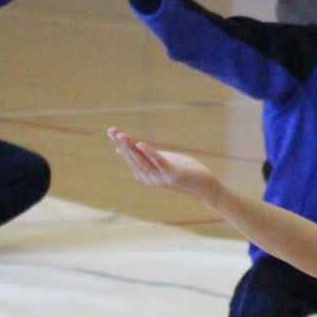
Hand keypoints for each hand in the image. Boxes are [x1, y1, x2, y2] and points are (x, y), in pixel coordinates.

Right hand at [107, 127, 221, 201]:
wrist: (205, 186)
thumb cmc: (182, 171)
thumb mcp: (158, 161)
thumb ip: (142, 156)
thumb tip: (119, 150)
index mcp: (144, 174)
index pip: (129, 156)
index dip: (120, 143)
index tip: (111, 130)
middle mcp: (148, 178)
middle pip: (133, 158)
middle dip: (122, 143)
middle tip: (111, 130)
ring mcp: (160, 178)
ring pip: (142, 160)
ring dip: (131, 147)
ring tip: (121, 135)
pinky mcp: (173, 176)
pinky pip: (159, 163)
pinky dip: (150, 153)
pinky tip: (141, 144)